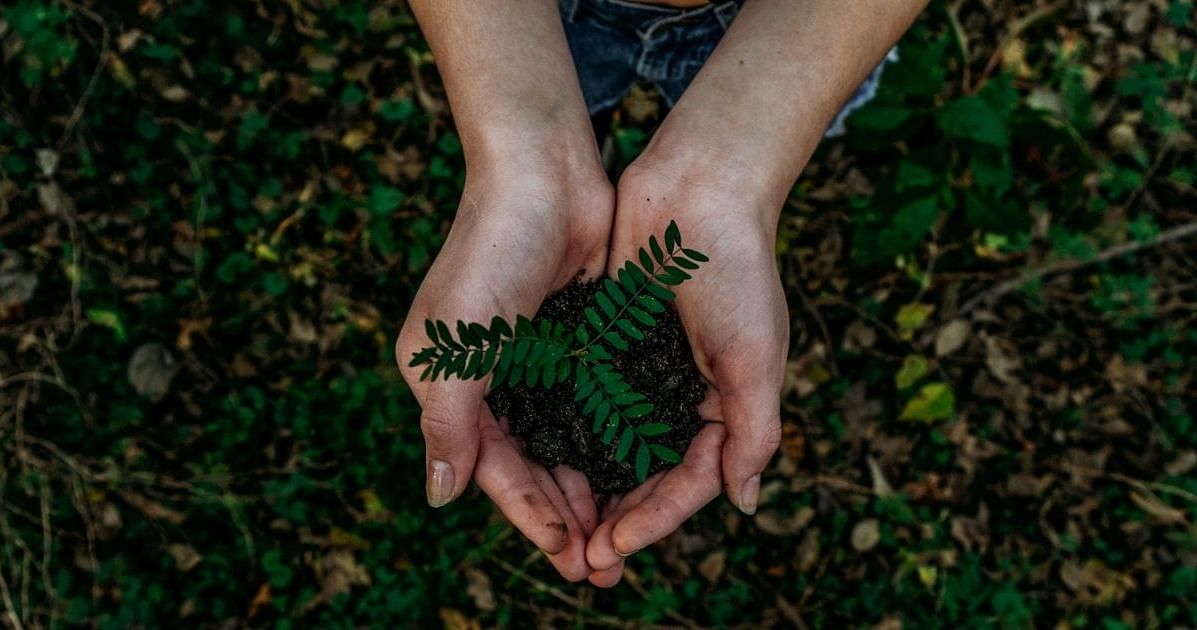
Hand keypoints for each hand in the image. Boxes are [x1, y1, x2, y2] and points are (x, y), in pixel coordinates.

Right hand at [396, 158, 611, 580]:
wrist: (544, 171)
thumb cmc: (491, 250)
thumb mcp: (457, 343)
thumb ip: (448, 422)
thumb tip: (440, 497)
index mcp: (449, 383)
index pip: (492, 467)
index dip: (530, 515)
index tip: (569, 555)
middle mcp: (489, 378)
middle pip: (530, 464)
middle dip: (564, 515)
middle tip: (603, 565)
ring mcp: (534, 359)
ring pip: (564, 442)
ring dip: (590, 487)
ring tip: (622, 533)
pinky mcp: (575, 339)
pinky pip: (592, 405)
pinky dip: (609, 440)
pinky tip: (637, 471)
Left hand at [583, 158, 787, 586]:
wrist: (698, 187)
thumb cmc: (737, 269)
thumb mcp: (755, 356)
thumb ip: (753, 431)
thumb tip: (744, 503)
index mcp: (725, 406)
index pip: (689, 482)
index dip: (655, 520)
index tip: (615, 547)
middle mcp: (682, 396)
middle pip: (647, 475)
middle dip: (617, 518)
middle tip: (581, 560)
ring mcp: (643, 371)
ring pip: (611, 446)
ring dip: (588, 487)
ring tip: (557, 527)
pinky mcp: (608, 342)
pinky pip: (586, 400)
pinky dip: (568, 433)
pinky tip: (539, 460)